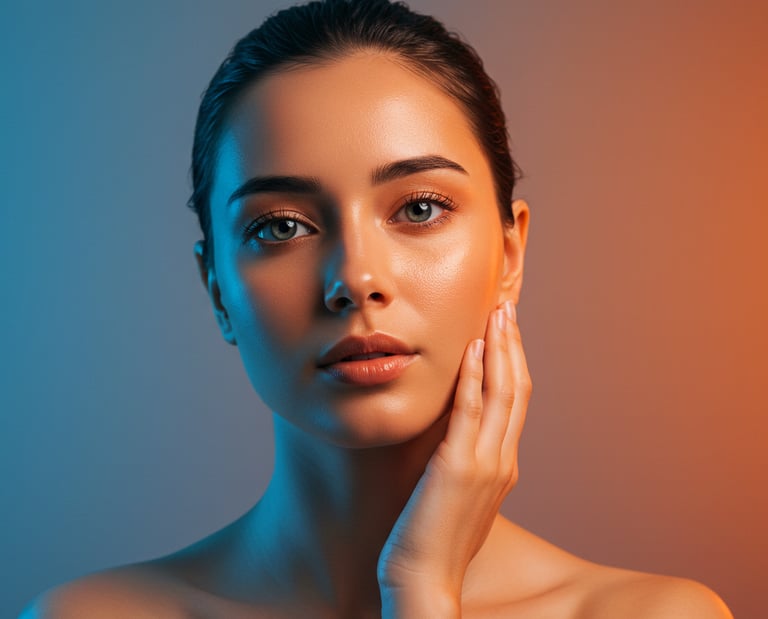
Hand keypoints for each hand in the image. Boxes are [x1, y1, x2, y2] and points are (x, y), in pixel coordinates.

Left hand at [378, 300, 531, 616]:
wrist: (425, 582)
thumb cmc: (435, 541)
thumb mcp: (459, 496)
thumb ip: (465, 464)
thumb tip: (455, 438)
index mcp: (503, 466)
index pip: (515, 402)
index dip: (513, 363)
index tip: (506, 332)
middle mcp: (502, 460)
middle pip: (517, 389)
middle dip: (513, 345)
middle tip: (507, 309)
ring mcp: (484, 464)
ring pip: (502, 393)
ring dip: (500, 349)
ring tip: (496, 314)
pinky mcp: (458, 467)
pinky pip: (470, 412)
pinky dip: (475, 376)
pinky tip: (473, 348)